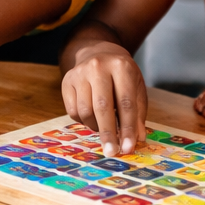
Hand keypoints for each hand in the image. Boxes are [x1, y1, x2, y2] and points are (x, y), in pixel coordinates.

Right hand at [61, 42, 144, 156]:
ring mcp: (79, 73)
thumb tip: (137, 138)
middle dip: (108, 133)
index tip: (127, 147)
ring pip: (85, 111)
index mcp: (121, 66)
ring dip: (96, 127)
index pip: (125, 103)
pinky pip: (73, 111)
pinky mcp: (66, 81)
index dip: (127, 128)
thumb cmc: (121, 74)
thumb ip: (138, 112)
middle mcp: (98, 67)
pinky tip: (92, 117)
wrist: (96, 52)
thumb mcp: (136, 87)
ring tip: (104, 128)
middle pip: (102, 107)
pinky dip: (83, 121)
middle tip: (111, 152)